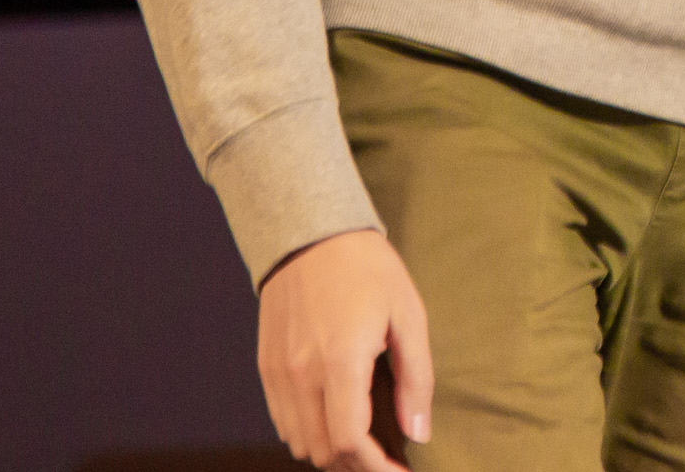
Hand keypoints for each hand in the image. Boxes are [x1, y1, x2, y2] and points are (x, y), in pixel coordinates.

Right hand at [255, 229, 429, 470]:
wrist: (311, 236)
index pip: (349, 441)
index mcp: (340, 362)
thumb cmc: (367, 270)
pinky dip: (309, 433)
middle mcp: (301, 375)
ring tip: (366, 442)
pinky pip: (283, 422)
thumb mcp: (408, 316)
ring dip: (332, 452)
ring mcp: (278, 374)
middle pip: (323, 452)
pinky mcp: (266, 369)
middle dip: (357, 465)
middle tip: (388, 458)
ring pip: (300, 443)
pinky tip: (336, 419)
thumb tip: (418, 431)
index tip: (400, 471)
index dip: (377, 467)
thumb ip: (415, 379)